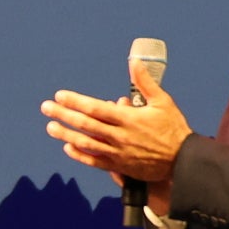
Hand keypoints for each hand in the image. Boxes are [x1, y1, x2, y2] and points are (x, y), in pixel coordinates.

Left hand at [41, 61, 191, 189]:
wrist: (183, 161)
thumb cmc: (173, 128)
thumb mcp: (163, 101)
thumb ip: (145, 83)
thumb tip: (135, 62)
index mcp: (129, 118)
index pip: (96, 108)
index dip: (76, 101)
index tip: (60, 95)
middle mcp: (119, 136)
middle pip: (85, 125)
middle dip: (63, 114)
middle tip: (46, 107)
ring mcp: (117, 153)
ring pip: (85, 143)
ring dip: (65, 135)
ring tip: (50, 127)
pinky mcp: (118, 167)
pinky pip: (94, 161)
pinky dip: (79, 155)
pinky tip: (68, 147)